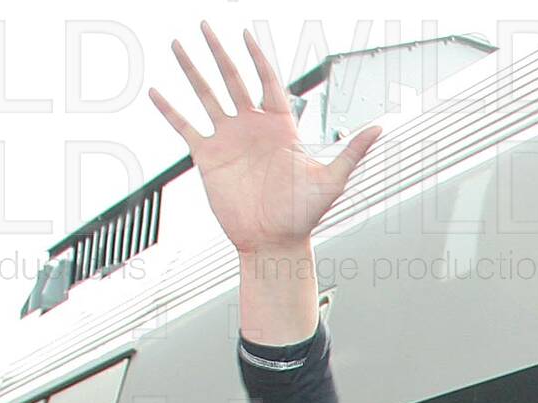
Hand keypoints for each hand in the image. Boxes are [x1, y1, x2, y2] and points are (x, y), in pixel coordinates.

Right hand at [149, 26, 379, 257]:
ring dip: (191, 70)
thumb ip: (353, 152)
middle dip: (219, 51)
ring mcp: (229, 140)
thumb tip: (380, 129)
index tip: (246, 34)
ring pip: (206, 95)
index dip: (257, 56)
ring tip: (177, 45)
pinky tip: (157, 93)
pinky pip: (186, 127)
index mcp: (280, 127)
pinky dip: (170, 110)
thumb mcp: (332, 180)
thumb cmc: (304, 216)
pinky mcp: (208, 157)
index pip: (267, 80)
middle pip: (232, 77)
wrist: (274, 242)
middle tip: (205, 24)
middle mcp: (252, 127)